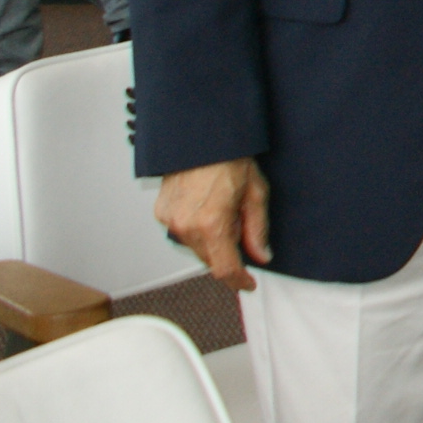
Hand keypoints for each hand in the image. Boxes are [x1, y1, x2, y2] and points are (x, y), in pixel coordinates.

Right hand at [156, 158, 270, 290]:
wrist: (200, 138)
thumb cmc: (229, 159)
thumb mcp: (255, 193)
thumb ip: (257, 229)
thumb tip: (261, 255)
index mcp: (212, 224)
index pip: (224, 269)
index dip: (238, 281)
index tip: (248, 283)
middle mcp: (186, 227)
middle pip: (210, 259)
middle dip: (228, 251)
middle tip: (239, 223)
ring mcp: (170, 221)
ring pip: (195, 247)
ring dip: (211, 239)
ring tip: (222, 208)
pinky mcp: (161, 214)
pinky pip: (182, 232)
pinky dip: (195, 228)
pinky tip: (205, 206)